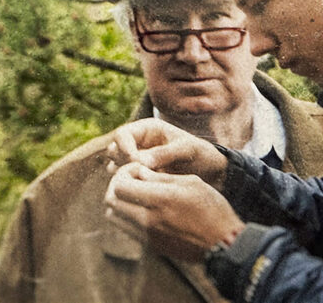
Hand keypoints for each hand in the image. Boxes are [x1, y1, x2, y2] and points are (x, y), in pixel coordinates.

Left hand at [103, 162, 244, 261]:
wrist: (223, 242)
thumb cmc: (211, 208)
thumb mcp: (190, 182)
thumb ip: (161, 177)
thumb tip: (139, 172)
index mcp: (160, 199)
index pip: (119, 186)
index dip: (123, 173)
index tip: (137, 170)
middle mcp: (148, 219)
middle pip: (111, 201)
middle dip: (117, 186)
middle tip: (132, 181)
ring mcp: (147, 235)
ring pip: (114, 216)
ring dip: (120, 203)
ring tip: (138, 196)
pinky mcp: (151, 246)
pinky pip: (127, 228)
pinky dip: (129, 216)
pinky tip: (147, 210)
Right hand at [105, 118, 227, 190]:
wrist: (209, 173)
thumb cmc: (200, 155)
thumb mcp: (188, 150)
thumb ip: (166, 153)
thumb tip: (141, 162)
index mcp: (148, 130)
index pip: (122, 134)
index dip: (124, 148)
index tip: (135, 162)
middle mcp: (138, 143)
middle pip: (113, 150)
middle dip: (121, 163)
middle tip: (138, 175)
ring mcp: (136, 161)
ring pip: (114, 166)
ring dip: (123, 176)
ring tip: (143, 184)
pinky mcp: (139, 177)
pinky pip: (124, 180)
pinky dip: (130, 186)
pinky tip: (144, 193)